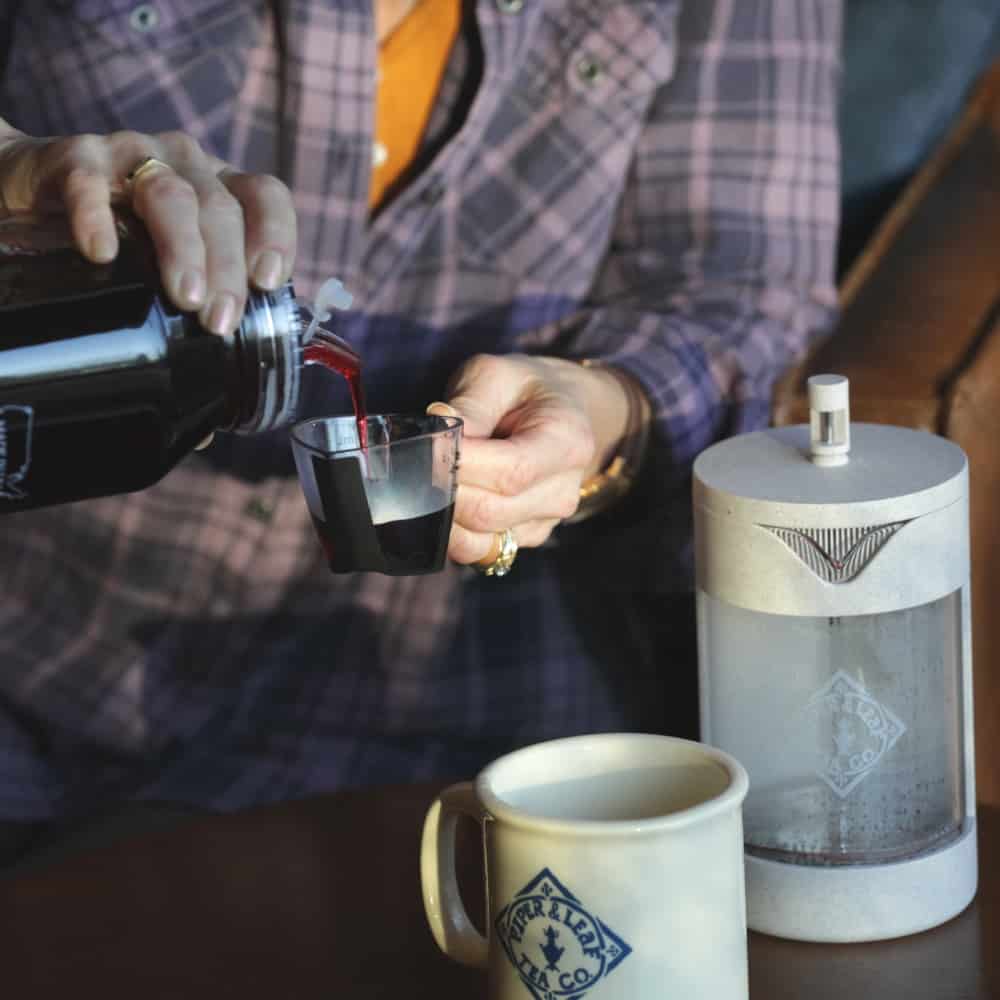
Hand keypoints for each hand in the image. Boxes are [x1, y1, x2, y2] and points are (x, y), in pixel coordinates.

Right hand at [0, 123, 296, 334]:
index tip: (268, 281)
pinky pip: (88, 181)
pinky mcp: (76, 157)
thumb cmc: (123, 235)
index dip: (275, 234)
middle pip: (219, 207)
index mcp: (219, 185)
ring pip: (169, 194)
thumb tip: (222, 388)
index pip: (264, 196)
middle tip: (219, 320)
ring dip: (182, 247)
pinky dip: (96, 215)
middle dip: (226, 268)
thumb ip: (204, 295)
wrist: (35, 191)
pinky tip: (102, 253)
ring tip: (186, 298)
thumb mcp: (173, 260)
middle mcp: (184, 162)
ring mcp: (132, 154)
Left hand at [429, 354, 634, 565]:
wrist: (559, 413)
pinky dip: (451, 533)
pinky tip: (440, 502)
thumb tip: (436, 433)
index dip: (459, 467)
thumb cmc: (523, 390)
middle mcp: (563, 491)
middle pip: (490, 511)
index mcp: (567, 443)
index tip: (425, 448)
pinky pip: (480, 551)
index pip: (510, 472)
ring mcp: (546, 522)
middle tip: (412, 465)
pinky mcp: (525, 538)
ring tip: (424, 481)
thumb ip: (469, 406)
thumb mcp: (495, 376)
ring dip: (442, 515)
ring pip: (481, 538)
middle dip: (442, 492)